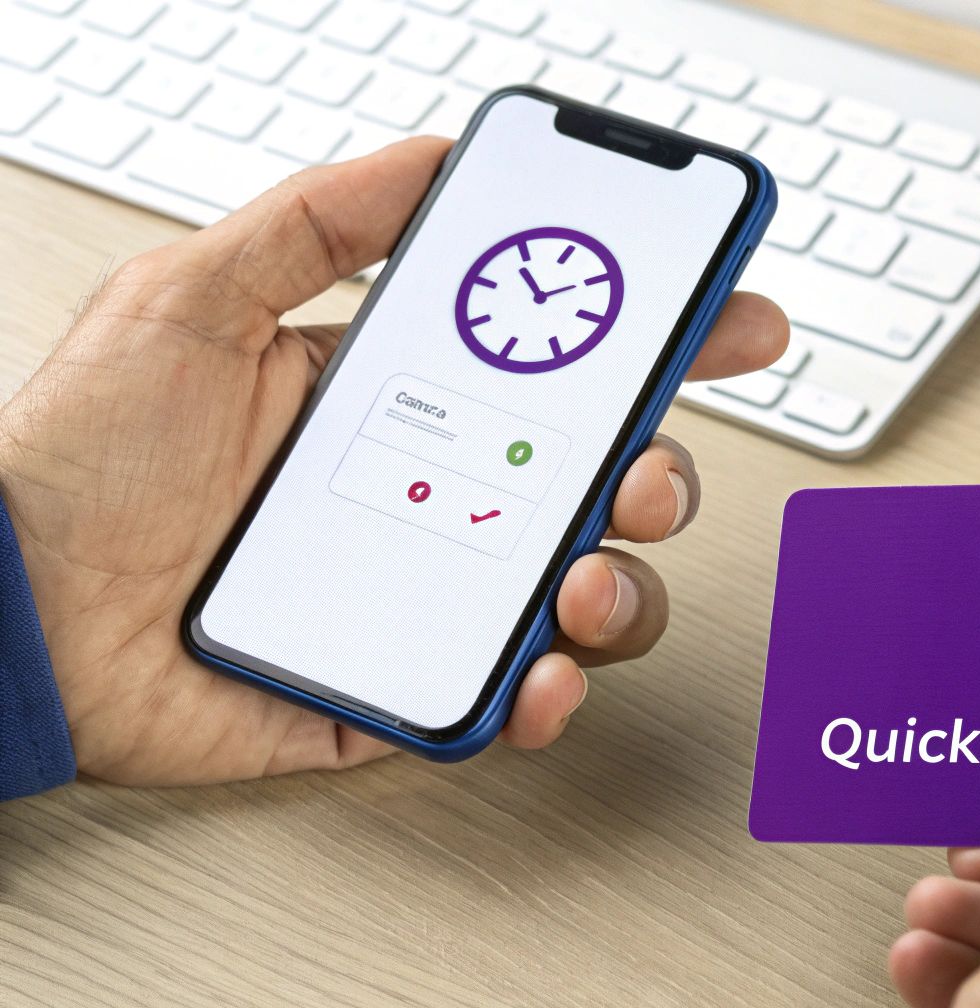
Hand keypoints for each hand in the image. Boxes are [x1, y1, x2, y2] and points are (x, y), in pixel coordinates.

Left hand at [0, 137, 786, 785]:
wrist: (7, 607)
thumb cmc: (78, 455)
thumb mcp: (190, 298)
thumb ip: (313, 222)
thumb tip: (430, 157)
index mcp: (400, 403)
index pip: (557, 369)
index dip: (656, 345)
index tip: (726, 320)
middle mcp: (430, 499)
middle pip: (597, 487)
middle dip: (661, 472)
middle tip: (645, 463)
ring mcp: (423, 596)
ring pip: (578, 594)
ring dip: (621, 586)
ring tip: (581, 574)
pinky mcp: (397, 686)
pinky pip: (504, 697)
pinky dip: (545, 693)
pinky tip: (536, 669)